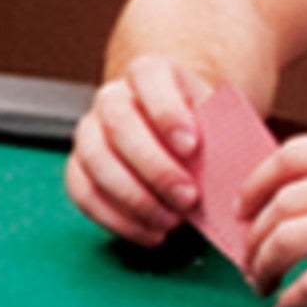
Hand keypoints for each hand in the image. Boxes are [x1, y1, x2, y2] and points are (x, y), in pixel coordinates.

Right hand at [67, 55, 218, 244]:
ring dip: (135, 198)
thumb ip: (221, 138)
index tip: (192, 146)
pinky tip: (150, 232)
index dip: (166, 111)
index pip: (148, 76)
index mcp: (149, 73)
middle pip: (118, 123)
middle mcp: (111, 98)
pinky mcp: (78, 168)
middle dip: (154, 166)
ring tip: (171, 221)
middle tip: (188, 197)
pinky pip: (83, 193)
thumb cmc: (202, 130)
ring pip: (95, 160)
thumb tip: (229, 173)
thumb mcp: (218, 122)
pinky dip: (117, 219)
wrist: (176, 134)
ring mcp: (89, 132)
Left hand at [246, 127, 306, 306]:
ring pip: (288, 237)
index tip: (243, 207)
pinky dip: (291, 301)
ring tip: (263, 285)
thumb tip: (306, 202)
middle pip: (283, 198)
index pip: (294, 154)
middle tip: (249, 258)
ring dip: (263, 266)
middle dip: (254, 234)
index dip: (257, 183)